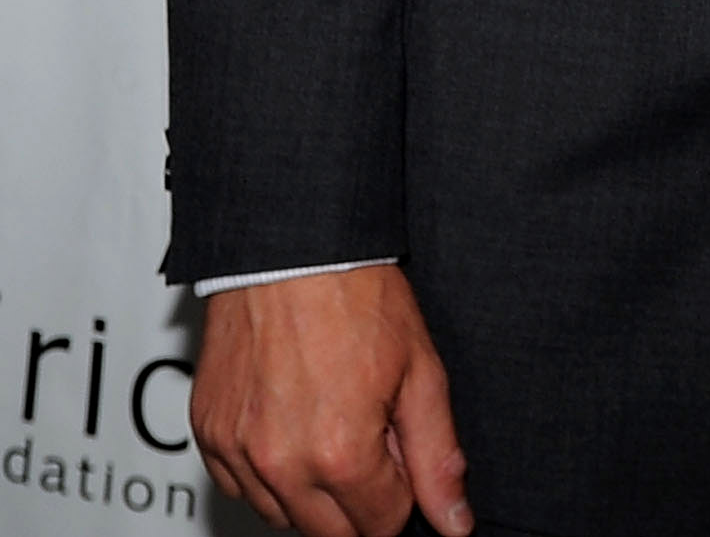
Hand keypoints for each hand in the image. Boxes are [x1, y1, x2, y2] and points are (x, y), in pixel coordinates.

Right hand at [194, 266, 470, 535]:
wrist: (292, 249)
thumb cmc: (356, 296)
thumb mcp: (421, 370)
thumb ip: (437, 455)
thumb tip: (453, 521)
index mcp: (340, 454)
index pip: (381, 525)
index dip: (402, 491)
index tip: (402, 452)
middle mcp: (281, 463)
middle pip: (330, 533)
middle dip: (361, 500)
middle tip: (372, 438)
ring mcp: (237, 452)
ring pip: (282, 515)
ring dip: (313, 491)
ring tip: (333, 424)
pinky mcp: (209, 436)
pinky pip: (240, 487)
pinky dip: (269, 473)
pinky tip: (293, 428)